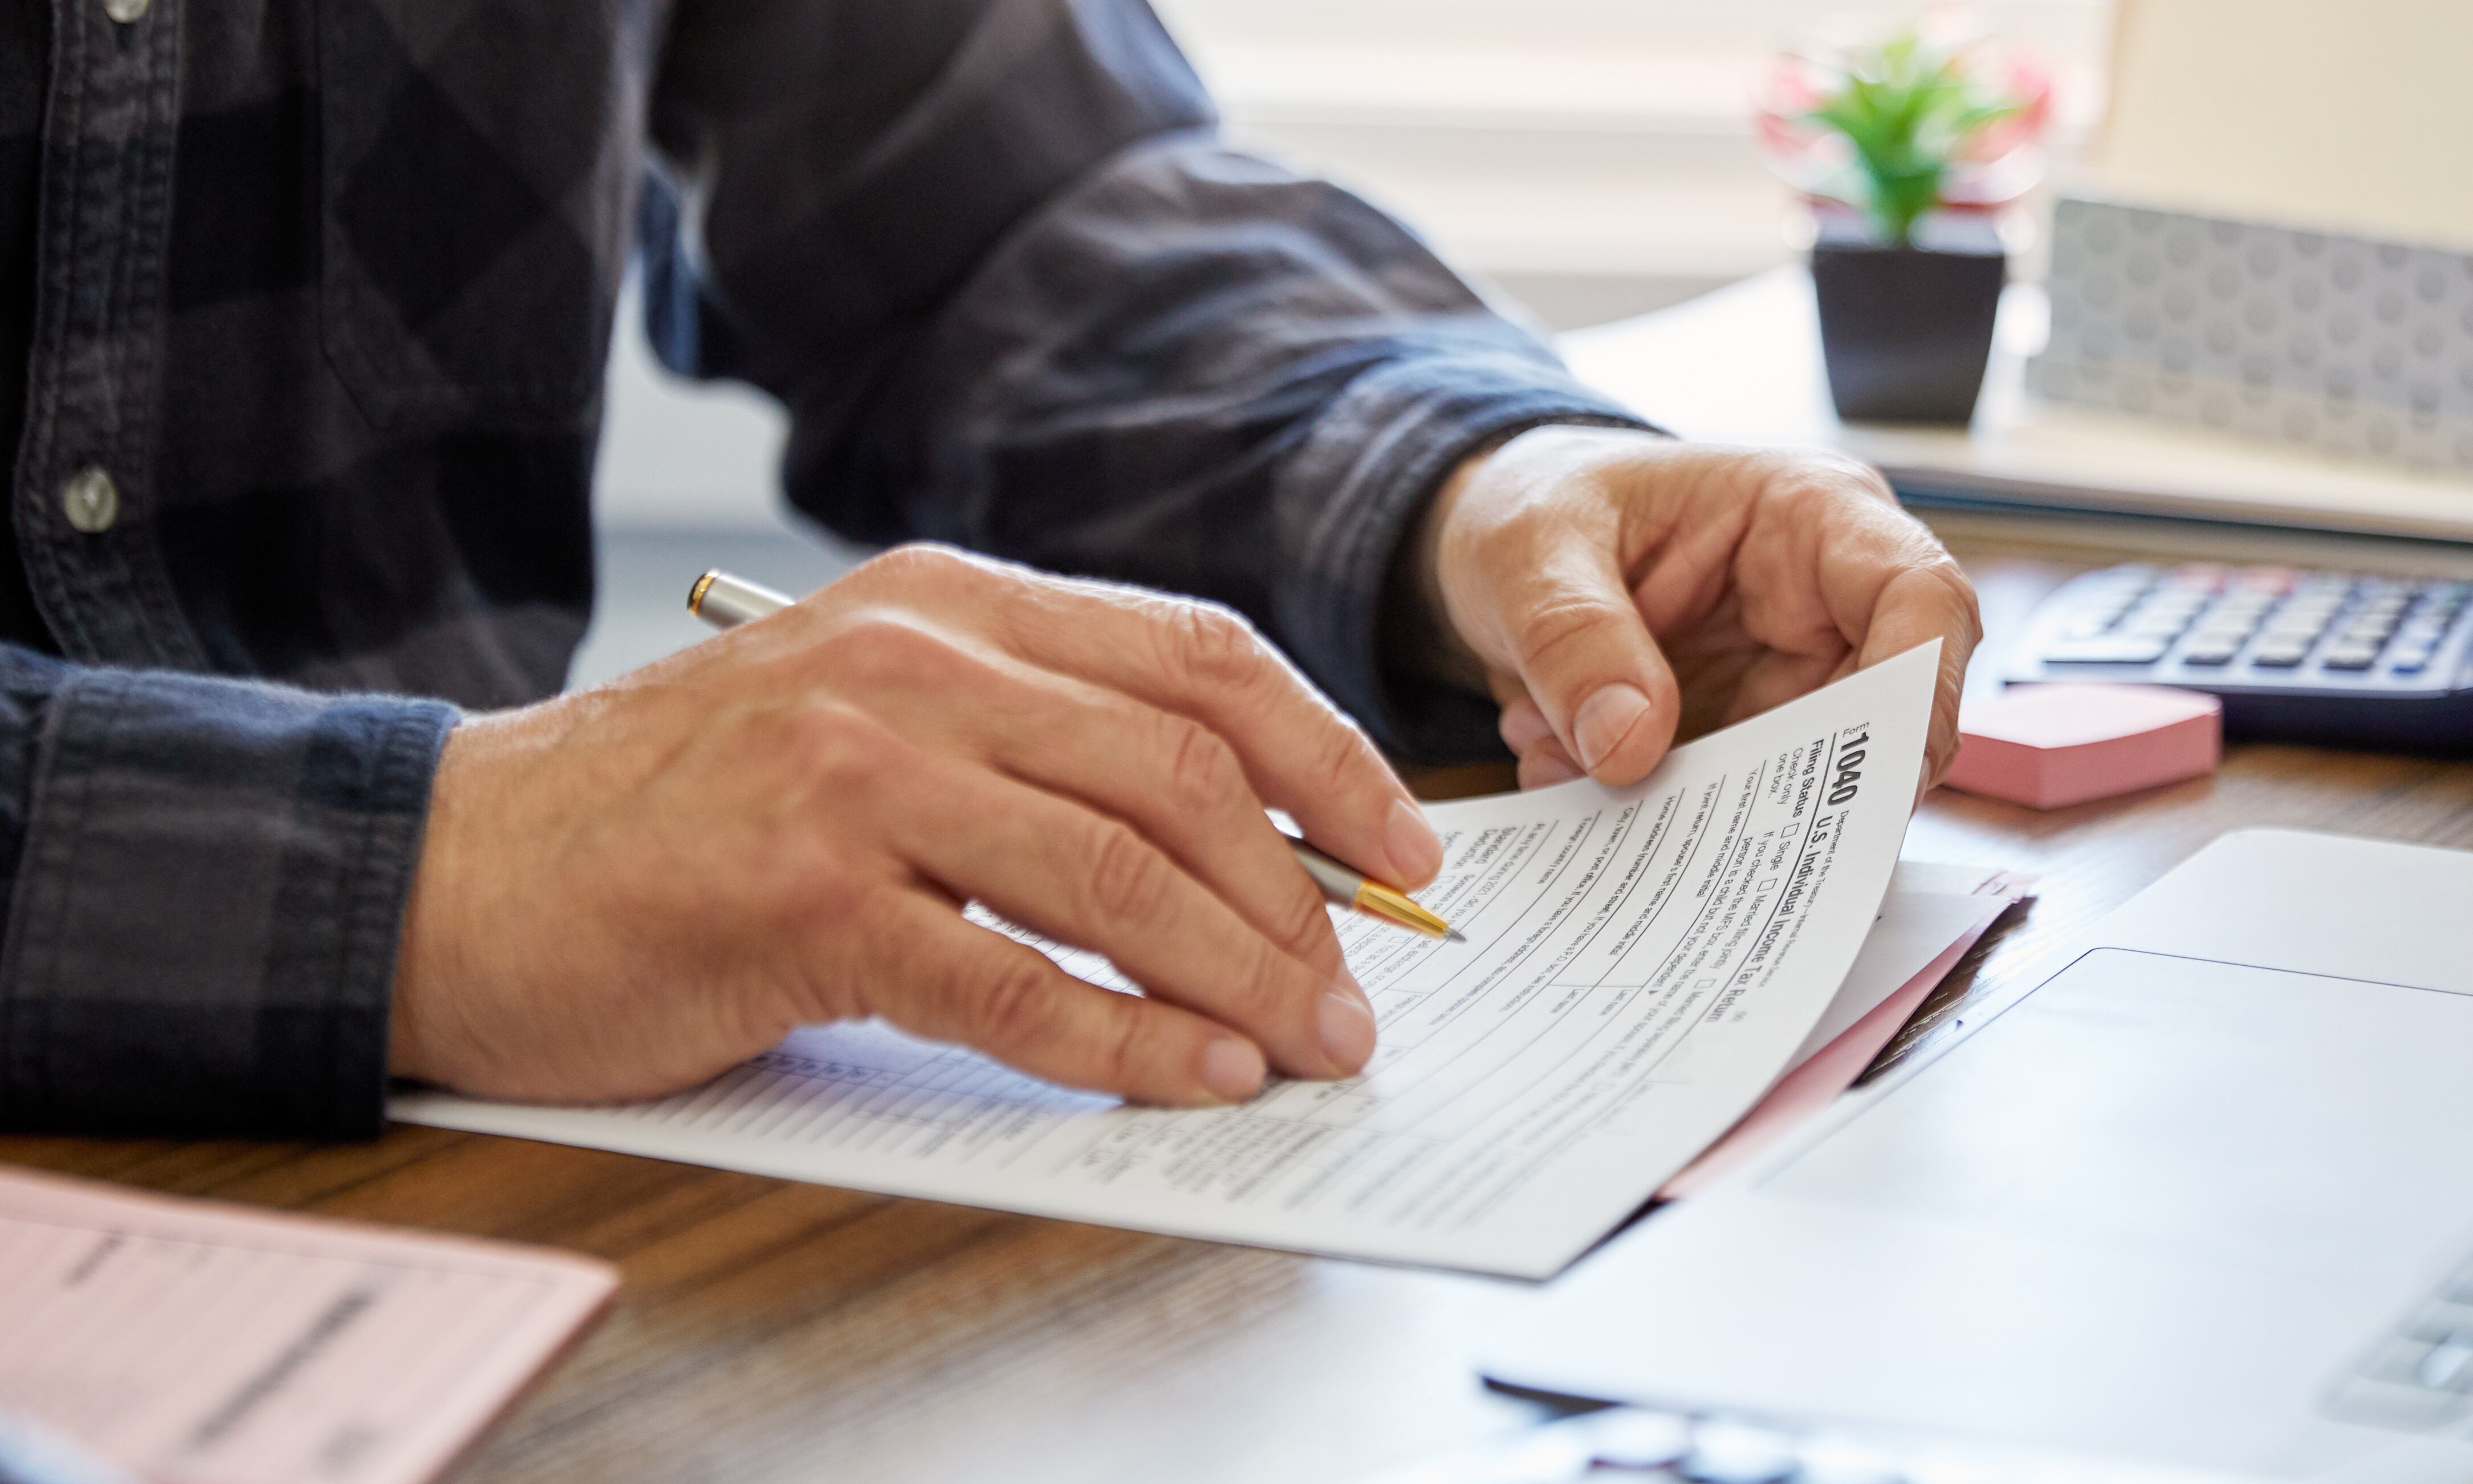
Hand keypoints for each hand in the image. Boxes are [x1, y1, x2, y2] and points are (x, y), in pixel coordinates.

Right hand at [390, 544, 1441, 1108]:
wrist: (460, 863)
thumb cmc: (680, 804)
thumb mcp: (862, 710)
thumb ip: (1022, 740)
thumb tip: (1225, 839)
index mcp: (944, 601)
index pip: (1191, 657)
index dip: (1323, 754)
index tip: (1402, 845)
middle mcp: (911, 662)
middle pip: (1178, 768)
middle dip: (1304, 889)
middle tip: (1364, 986)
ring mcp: (852, 773)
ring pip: (1116, 872)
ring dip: (1244, 970)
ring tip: (1313, 1043)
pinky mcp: (801, 899)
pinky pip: (1010, 981)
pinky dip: (1125, 1039)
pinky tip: (1196, 1076)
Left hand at [1414, 426, 1978, 792]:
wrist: (1499, 541)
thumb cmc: (1536, 504)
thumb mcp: (1528, 551)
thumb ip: (1574, 639)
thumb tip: (1630, 748)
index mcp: (1808, 515)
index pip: (1920, 597)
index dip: (1922, 691)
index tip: (1877, 780)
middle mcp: (1819, 604)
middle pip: (1877, 720)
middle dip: (1792, 791)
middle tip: (1693, 830)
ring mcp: (1782, 680)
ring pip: (1797, 784)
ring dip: (1693, 808)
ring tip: (1575, 772)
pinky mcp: (1735, 738)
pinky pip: (1725, 805)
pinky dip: (1650, 812)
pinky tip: (1562, 774)